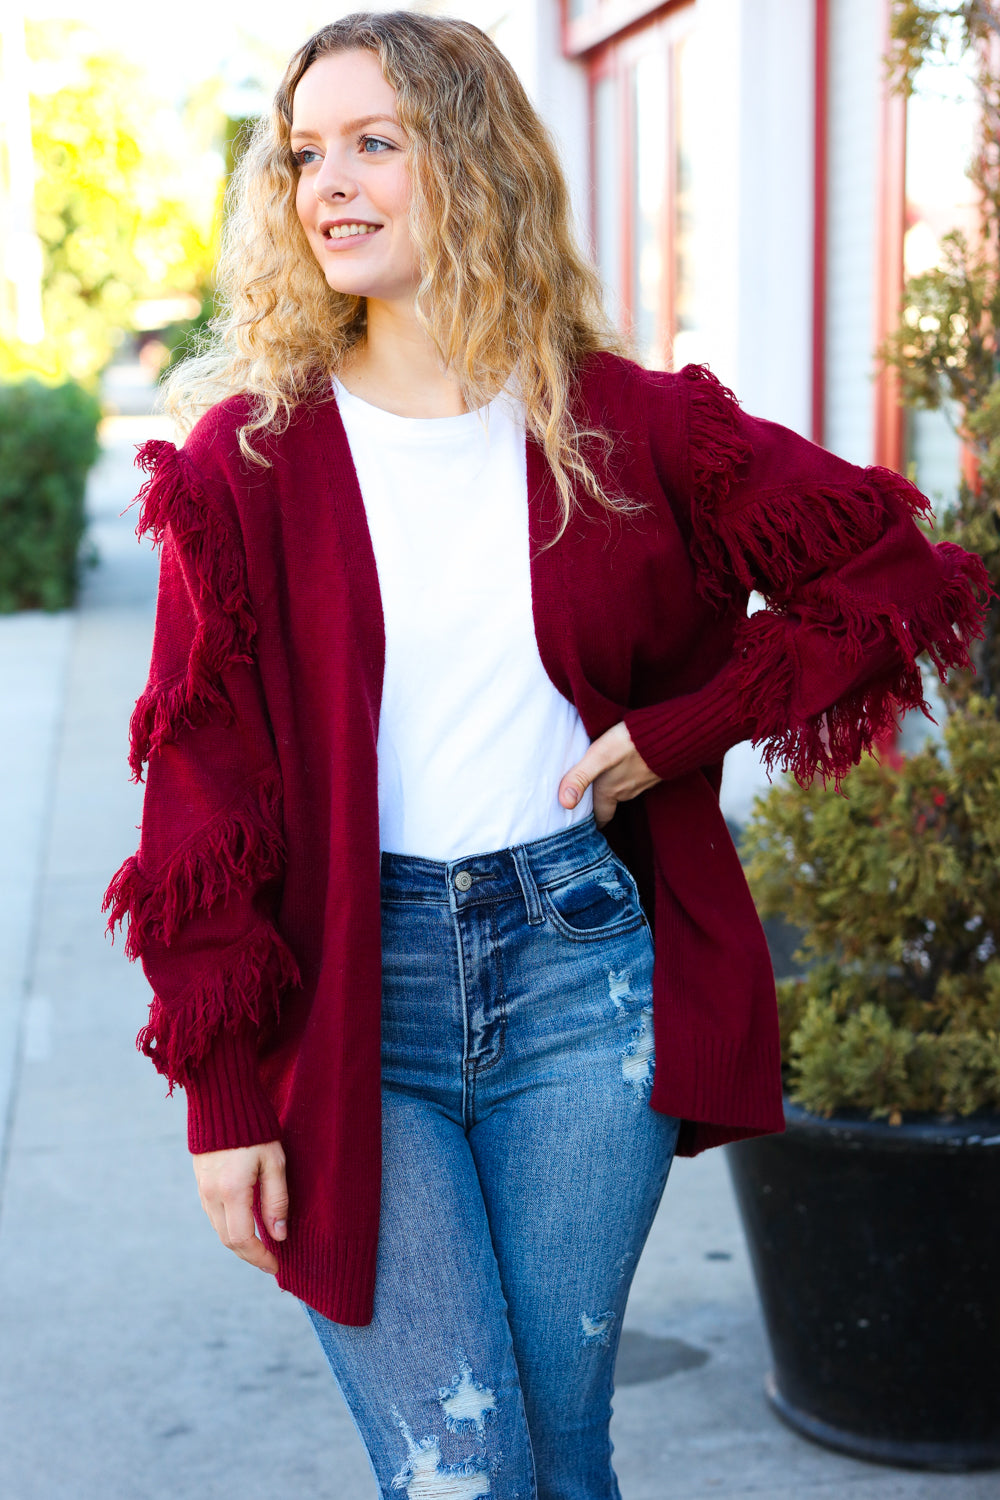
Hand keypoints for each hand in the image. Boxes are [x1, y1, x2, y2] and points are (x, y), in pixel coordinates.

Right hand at [192, 1140, 287, 1275]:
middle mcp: (212, 1195)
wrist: (222, 1101)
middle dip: (250, 1255)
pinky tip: (247, 1225)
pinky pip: (214, 1215)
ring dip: (239, 1243)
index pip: (242, 1240)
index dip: (259, 1258)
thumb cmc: (255, 1129)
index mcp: (232, 1191)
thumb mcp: (274, 1162)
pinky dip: (230, 1227)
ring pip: (219, 1229)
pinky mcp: (201, 1182)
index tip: (276, 1266)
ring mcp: (202, 1189)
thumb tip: (279, 1235)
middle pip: (228, 1240)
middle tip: (272, 1261)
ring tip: (262, 1247)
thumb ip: (276, 1200)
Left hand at [558, 721, 660, 828]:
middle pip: (609, 804)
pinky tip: (620, 764)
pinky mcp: (652, 771)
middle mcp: (626, 791)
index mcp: (610, 791)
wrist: (672, 733)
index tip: (581, 824)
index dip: (591, 821)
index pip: (600, 816)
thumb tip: (565, 803)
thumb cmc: (631, 742)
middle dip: (598, 805)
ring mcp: (642, 782)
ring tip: (598, 780)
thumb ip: (580, 777)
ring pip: (622, 790)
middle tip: (584, 801)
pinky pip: (635, 778)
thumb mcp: (599, 756)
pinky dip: (626, 776)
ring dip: (612, 788)